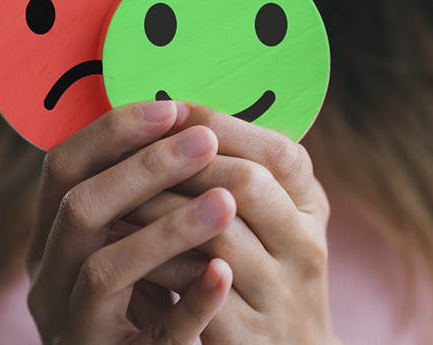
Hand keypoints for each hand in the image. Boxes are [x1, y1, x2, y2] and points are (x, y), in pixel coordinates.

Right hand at [26, 101, 237, 344]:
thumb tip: (182, 118)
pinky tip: (224, 274)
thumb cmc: (134, 304)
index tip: (170, 107)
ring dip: (166, 229)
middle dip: (144, 168)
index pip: (61, 168)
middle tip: (205, 141)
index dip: (112, 132)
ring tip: (225, 202)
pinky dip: (189, 303)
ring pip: (104, 270)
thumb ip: (133, 198)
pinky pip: (153, 338)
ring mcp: (73, 328)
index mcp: (47, 240)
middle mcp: (47, 281)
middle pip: (79, 209)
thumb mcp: (118, 246)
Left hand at [125, 105, 340, 344]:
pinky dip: (155, 259)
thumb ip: (240, 176)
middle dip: (183, 161)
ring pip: (218, 233)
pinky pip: (195, 285)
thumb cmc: (264, 279)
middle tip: (134, 149)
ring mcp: (280, 296)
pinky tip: (123, 244)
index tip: (173, 111)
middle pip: (249, 183)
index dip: (224, 125)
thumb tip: (179, 115)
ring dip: (159, 207)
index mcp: (313, 209)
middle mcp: (306, 249)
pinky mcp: (248, 336)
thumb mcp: (271, 223)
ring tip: (119, 193)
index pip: (282, 153)